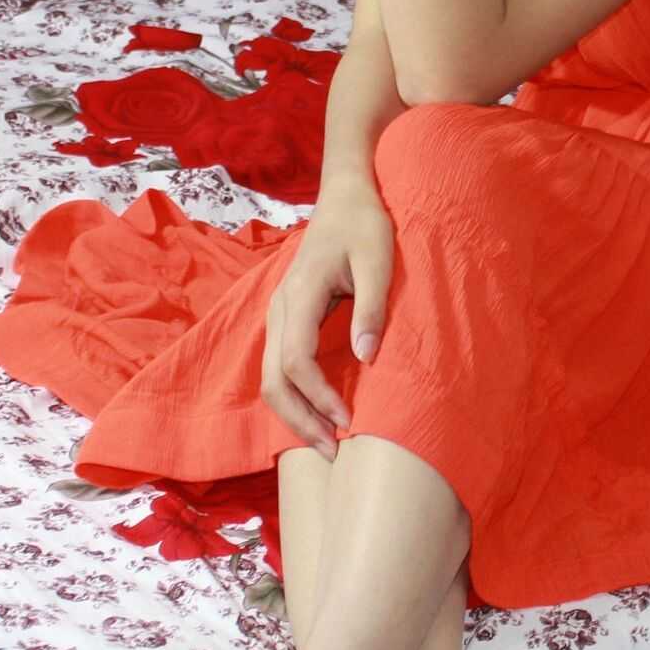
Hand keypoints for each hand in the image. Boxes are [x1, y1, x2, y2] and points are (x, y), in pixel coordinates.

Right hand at [262, 185, 397, 460]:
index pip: (295, 359)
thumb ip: (372, 307)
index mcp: (300, 293)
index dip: (318, 396)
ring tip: (327, 441)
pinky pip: (279, 367)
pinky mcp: (286, 318)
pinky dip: (295, 395)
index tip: (349, 421)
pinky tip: (319, 413)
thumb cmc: (364, 224)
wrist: (344, 197)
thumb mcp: (379, 259)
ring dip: (295, 412)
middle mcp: (280, 307)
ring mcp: (278, 313)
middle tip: (334, 452)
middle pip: (272, 379)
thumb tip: (366, 357)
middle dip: (300, 419)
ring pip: (270, 377)